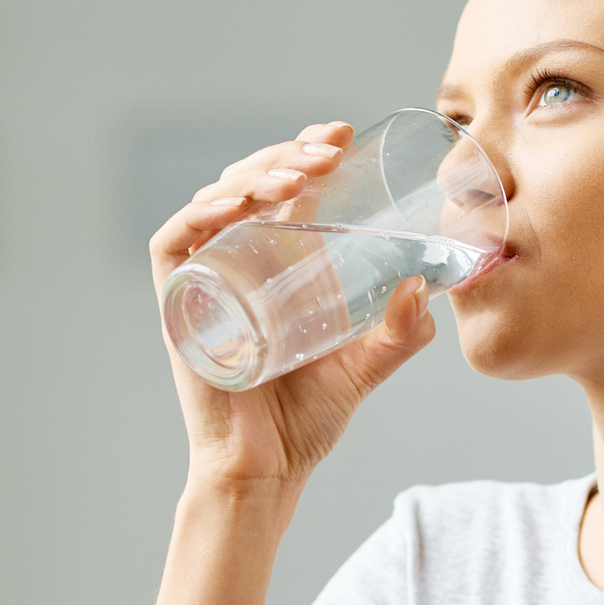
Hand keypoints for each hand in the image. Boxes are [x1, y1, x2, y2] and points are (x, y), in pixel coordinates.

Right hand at [149, 122, 436, 495]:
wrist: (267, 470)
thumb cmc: (305, 420)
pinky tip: (238, 203)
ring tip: (297, 174)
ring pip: (215, 200)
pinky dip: (201, 212)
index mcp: (275, 264)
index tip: (342, 135)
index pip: (283, 187)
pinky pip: (174, 240)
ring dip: (253, 173)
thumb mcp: (366, 365)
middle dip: (287, 154)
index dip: (306, 151)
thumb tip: (428, 287)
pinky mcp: (176, 304)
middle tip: (330, 150)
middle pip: (249, 183)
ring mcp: (203, 280)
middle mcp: (235, 262)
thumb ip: (401, 332)